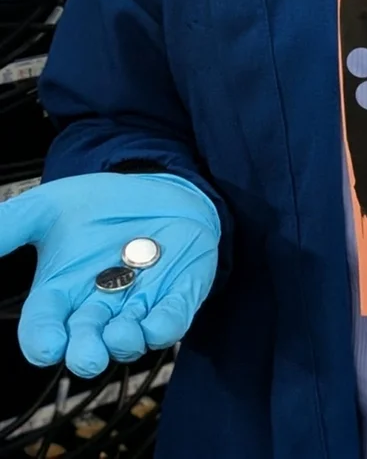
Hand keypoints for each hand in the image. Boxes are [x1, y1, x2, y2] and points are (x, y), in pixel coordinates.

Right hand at [0, 172, 220, 376]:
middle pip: (84, 344)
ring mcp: (137, 307)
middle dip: (85, 353)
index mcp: (59, 294)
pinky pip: (170, 321)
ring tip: (119, 335)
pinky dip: (164, 326)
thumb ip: (11, 226)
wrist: (157, 186)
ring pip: (127, 340)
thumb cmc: (99, 204)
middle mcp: (96, 308)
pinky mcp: (176, 298)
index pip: (42, 329)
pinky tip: (157, 325)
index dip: (42, 342)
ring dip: (123, 342)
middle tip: (86, 356)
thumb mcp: (50, 207)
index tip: (47, 346)